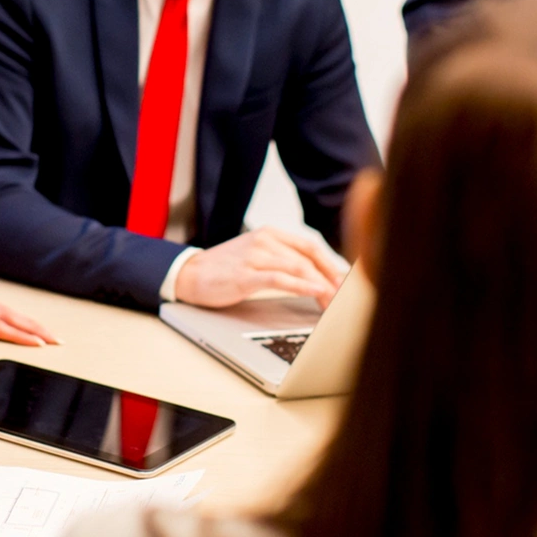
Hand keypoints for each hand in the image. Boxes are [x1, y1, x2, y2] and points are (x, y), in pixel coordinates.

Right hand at [175, 226, 346, 310]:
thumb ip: (283, 260)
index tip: (345, 281)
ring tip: (332, 302)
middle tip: (342, 298)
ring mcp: (255, 256)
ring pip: (298, 268)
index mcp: (270, 234)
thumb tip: (316, 276)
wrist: (191, 273)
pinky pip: (280, 279)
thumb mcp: (257, 255)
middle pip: (308, 259)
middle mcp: (265, 241)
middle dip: (329, 279)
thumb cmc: (226, 268)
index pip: (310, 246)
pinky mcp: (246, 275)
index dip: (331, 264)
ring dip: (320, 286)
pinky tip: (314, 292)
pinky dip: (301, 285)